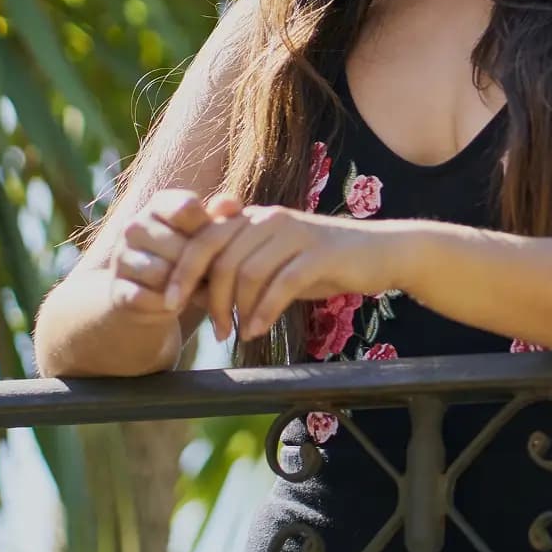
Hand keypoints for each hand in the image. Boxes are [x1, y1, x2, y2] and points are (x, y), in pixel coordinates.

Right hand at [109, 188, 241, 319]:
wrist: (152, 296)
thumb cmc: (189, 258)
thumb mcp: (207, 236)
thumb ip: (221, 218)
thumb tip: (233, 205)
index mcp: (159, 204)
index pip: (187, 208)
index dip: (207, 229)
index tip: (217, 244)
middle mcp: (134, 226)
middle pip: (179, 246)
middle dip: (201, 266)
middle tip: (211, 277)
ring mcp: (121, 258)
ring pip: (163, 273)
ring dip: (183, 287)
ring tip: (194, 290)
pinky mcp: (116, 290)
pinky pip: (148, 298)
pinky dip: (166, 305)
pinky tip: (173, 303)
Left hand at [162, 206, 393, 342]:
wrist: (381, 254)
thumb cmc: (323, 263)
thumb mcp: (276, 263)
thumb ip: (242, 270)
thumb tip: (200, 295)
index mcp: (256, 219)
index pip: (204, 238)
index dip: (182, 270)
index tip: (171, 303)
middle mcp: (271, 219)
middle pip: (221, 256)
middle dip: (209, 297)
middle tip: (213, 329)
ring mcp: (296, 234)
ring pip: (248, 272)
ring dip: (238, 309)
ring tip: (238, 333)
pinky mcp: (320, 253)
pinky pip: (281, 283)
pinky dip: (265, 310)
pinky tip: (259, 329)